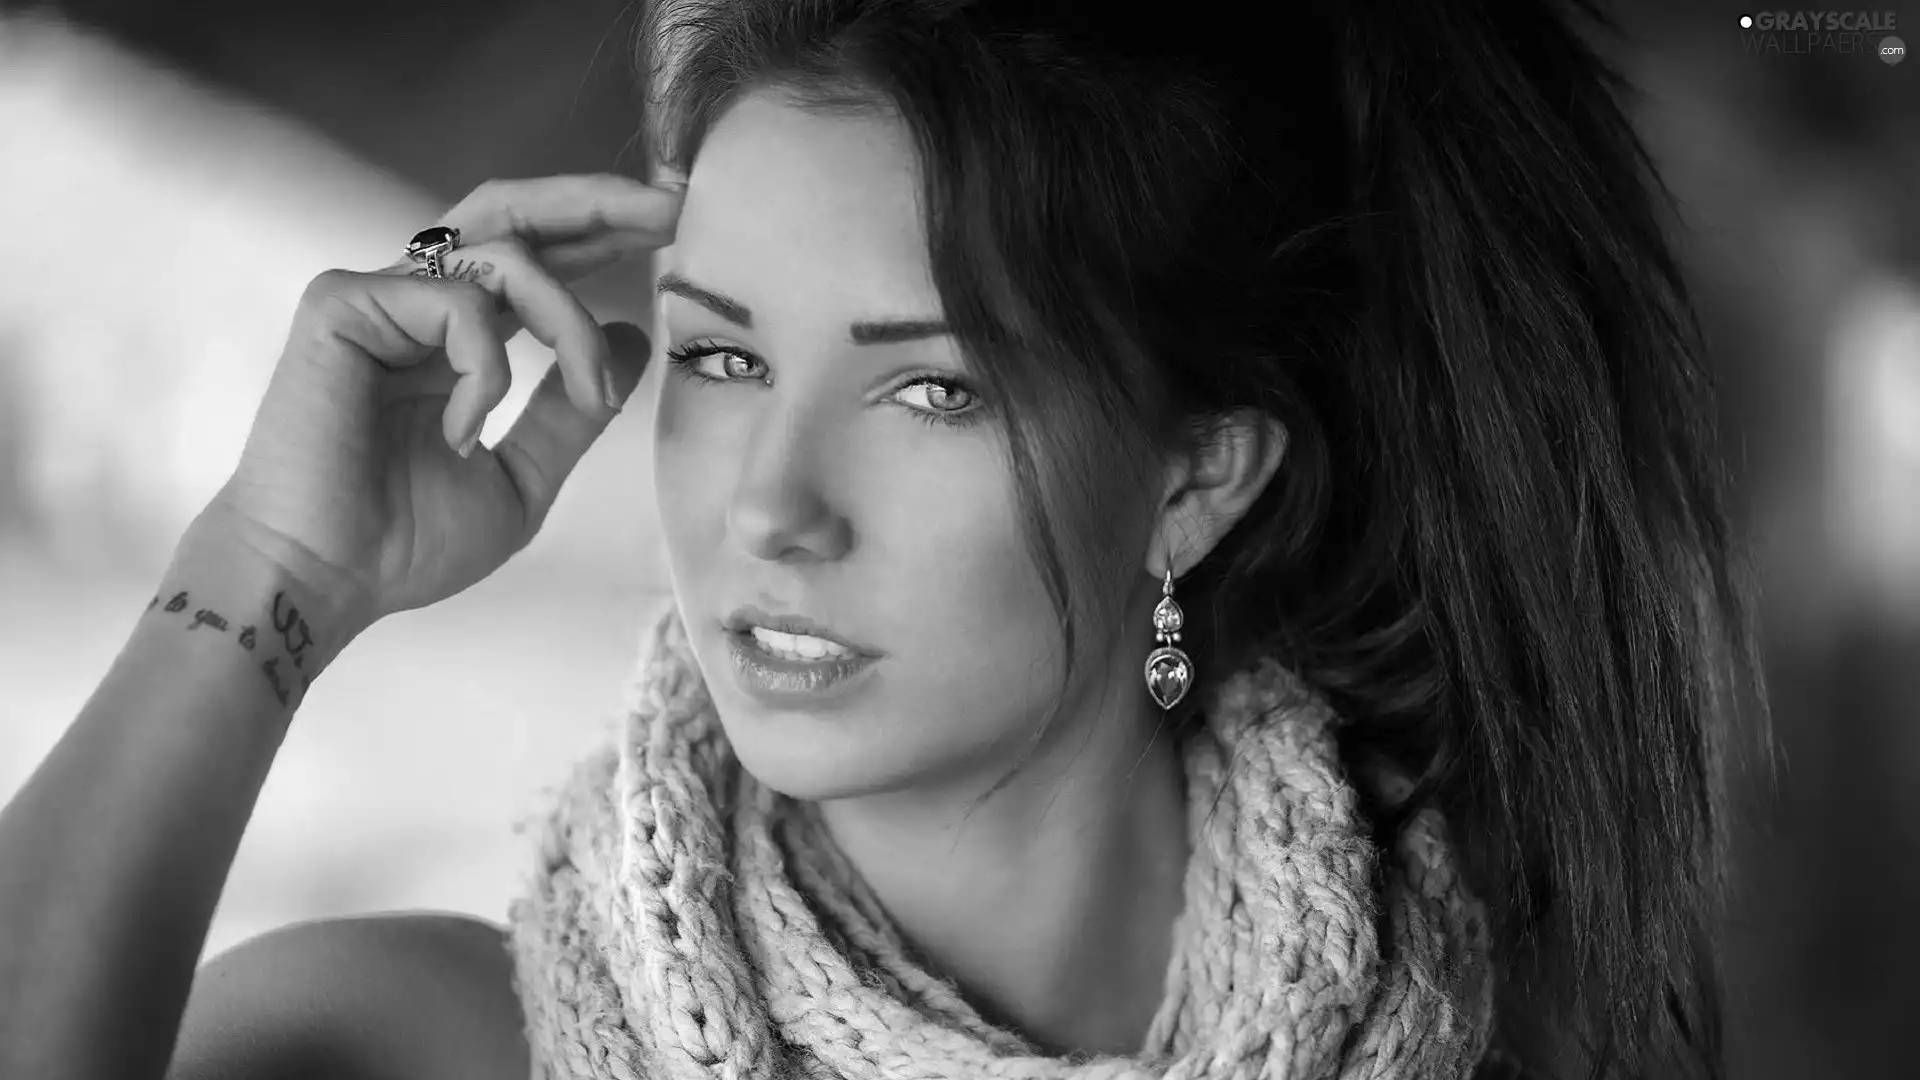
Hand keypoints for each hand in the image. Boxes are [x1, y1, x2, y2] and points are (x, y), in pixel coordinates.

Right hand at [195, 174, 680, 643]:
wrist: (323, 581)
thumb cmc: (405, 543)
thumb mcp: (524, 476)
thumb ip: (571, 409)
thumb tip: (630, 333)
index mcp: (453, 339)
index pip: (533, 259)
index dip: (600, 235)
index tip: (673, 227)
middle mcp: (416, 305)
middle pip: (512, 211)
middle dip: (597, 203)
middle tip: (668, 207)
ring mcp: (378, 297)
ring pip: (506, 254)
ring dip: (569, 321)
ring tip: (592, 390)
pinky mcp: (343, 303)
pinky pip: (457, 304)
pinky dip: (488, 369)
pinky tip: (464, 432)